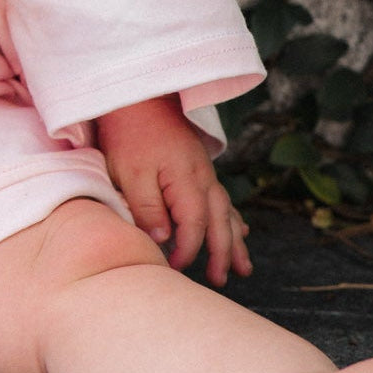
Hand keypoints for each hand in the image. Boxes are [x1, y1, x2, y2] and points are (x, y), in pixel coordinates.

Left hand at [95, 94, 250, 286]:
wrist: (136, 92)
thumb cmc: (129, 132)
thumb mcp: (129, 171)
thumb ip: (147, 207)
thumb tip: (163, 240)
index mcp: (186, 179)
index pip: (193, 226)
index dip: (187, 250)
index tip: (174, 268)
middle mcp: (201, 176)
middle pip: (218, 221)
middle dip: (221, 253)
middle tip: (219, 280)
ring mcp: (202, 169)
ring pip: (224, 210)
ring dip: (233, 240)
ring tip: (243, 268)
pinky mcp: (196, 163)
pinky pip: (220, 195)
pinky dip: (230, 215)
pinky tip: (239, 228)